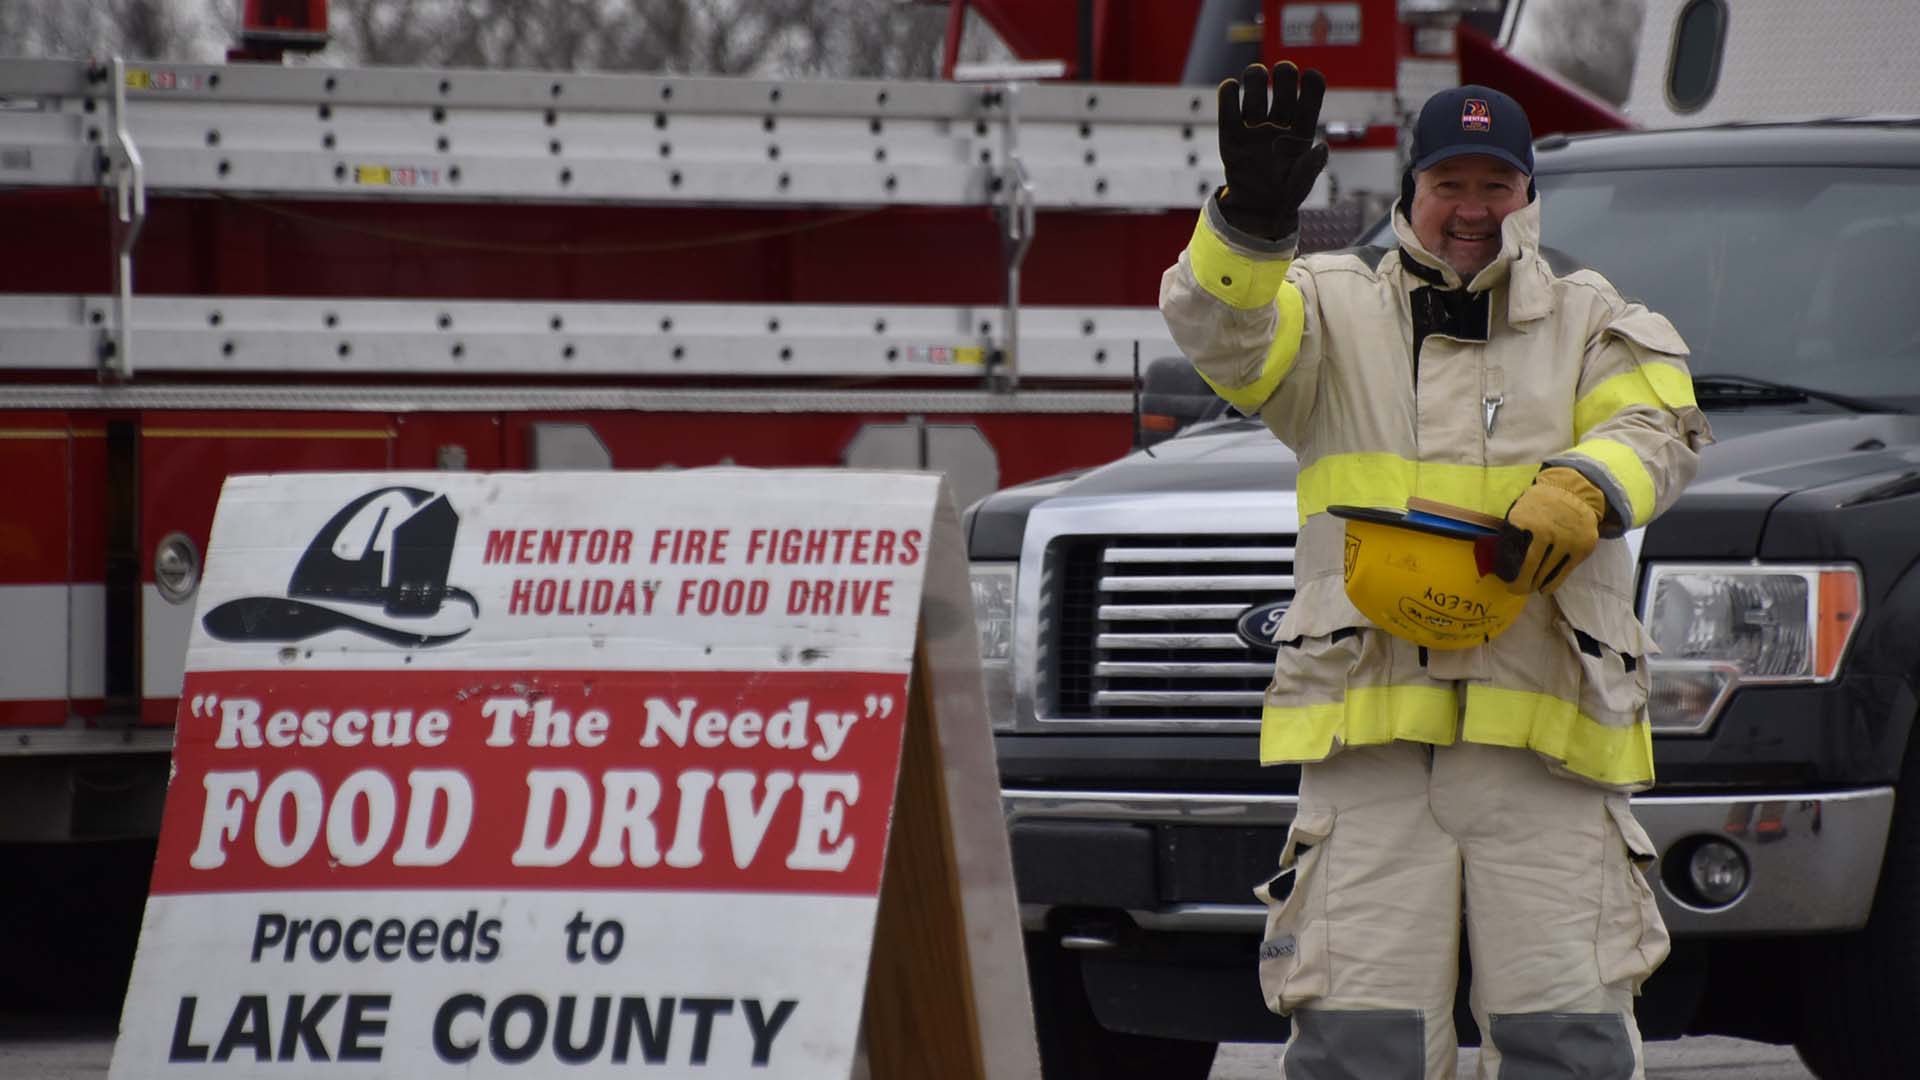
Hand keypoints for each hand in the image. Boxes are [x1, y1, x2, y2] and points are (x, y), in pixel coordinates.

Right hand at [1216, 62, 1329, 239]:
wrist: (1254, 211)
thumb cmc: (1283, 197)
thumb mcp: (1301, 185)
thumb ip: (1311, 167)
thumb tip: (1322, 147)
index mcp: (1301, 133)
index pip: (1310, 102)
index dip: (1312, 86)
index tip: (1309, 75)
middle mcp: (1279, 126)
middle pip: (1284, 90)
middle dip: (1284, 76)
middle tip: (1283, 71)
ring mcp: (1255, 129)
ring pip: (1256, 93)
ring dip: (1256, 77)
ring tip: (1256, 74)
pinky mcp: (1231, 136)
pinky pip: (1228, 110)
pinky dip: (1227, 94)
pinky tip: (1230, 86)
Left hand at [1492, 467, 1606, 593]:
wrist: (1574, 492)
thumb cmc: (1541, 506)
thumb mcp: (1521, 511)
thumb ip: (1513, 532)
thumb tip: (1501, 560)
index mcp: (1524, 521)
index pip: (1511, 552)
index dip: (1507, 569)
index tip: (1504, 579)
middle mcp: (1546, 531)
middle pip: (1530, 566)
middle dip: (1521, 583)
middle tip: (1515, 590)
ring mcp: (1566, 540)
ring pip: (1547, 571)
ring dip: (1536, 584)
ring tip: (1529, 589)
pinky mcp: (1582, 547)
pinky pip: (1564, 571)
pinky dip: (1553, 583)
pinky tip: (1544, 589)